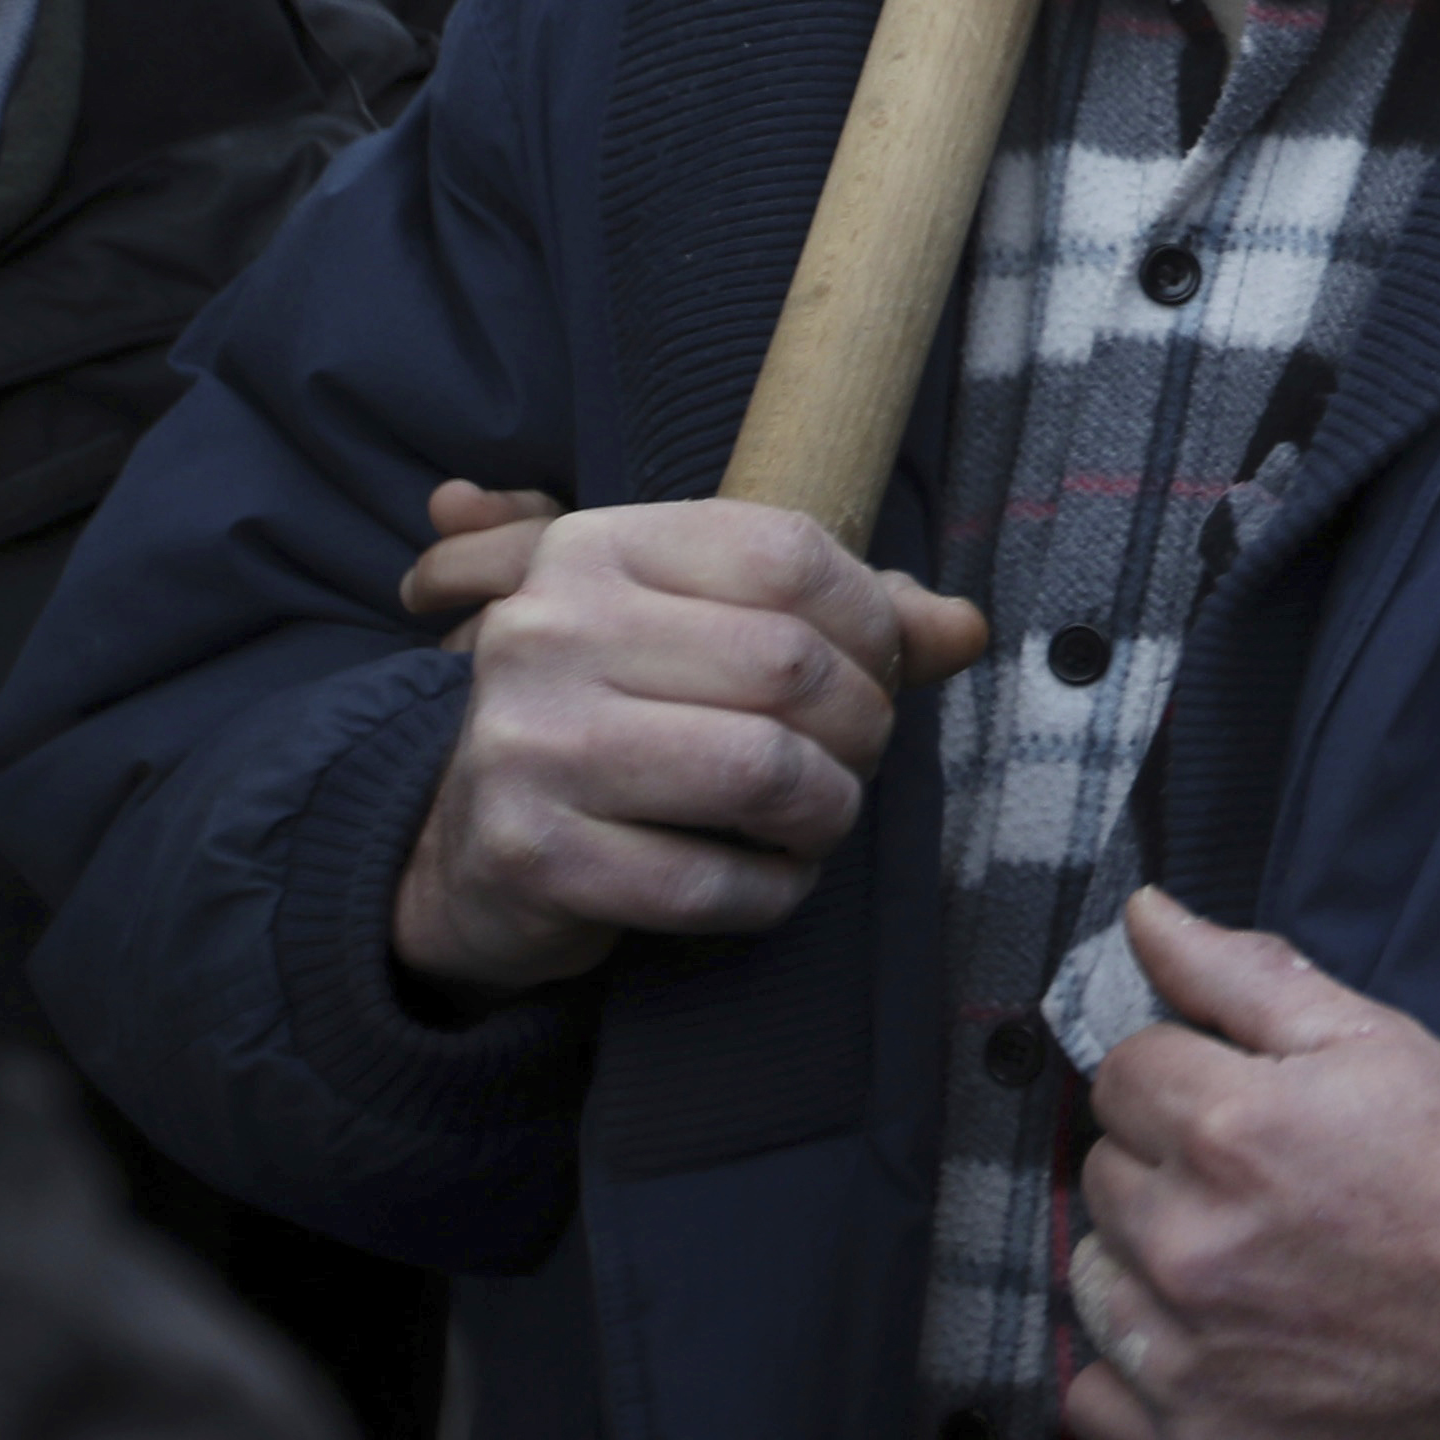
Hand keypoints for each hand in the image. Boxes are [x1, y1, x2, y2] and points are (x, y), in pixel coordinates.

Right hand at [388, 498, 986, 996]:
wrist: (472, 844)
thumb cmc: (626, 718)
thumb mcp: (712, 634)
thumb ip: (846, 618)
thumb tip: (967, 628)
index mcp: (596, 547)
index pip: (788, 552)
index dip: (870, 617)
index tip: (878, 666)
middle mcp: (549, 630)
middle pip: (790, 666)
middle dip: (862, 725)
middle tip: (856, 756)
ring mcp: (531, 742)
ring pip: (763, 772)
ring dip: (827, 812)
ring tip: (819, 818)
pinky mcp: (532, 852)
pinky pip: (711, 881)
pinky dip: (772, 892)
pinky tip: (767, 879)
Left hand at [1065, 887, 1439, 1439]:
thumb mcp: (1389, 1047)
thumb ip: (1247, 976)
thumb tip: (1143, 917)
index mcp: (1235, 1128)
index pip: (1121, 1073)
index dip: (1188, 1077)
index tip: (1253, 1107)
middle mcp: (1195, 1247)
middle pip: (1104, 1174)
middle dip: (1173, 1167)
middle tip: (1278, 1190)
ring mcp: (1193, 1361)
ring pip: (1094, 1278)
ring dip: (1151, 1266)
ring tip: (1263, 1270)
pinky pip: (1094, 1395)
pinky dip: (1140, 1375)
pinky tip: (1228, 1349)